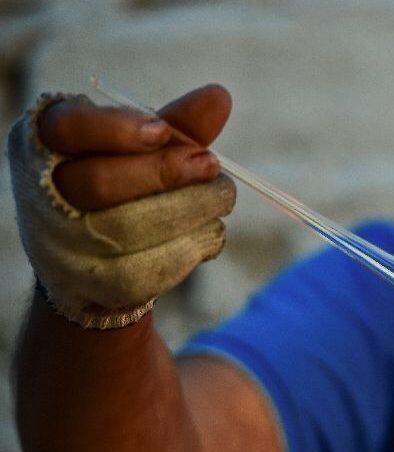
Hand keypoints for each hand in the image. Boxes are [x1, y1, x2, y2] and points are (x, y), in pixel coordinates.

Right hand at [7, 85, 236, 328]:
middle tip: (212, 164)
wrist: (99, 256)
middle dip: (165, 173)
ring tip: (222, 198)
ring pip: (129, 229)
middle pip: (101, 183)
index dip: (118, 130)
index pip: (70, 129)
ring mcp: (63, 244)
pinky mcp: (93, 284)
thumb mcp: (144, 150)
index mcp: (45, 143)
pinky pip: (148, 270)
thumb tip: (220, 97)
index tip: (163, 131)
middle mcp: (44, 193)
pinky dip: (190, 249)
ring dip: (190, 211)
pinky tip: (210, 232)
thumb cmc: (125, 183)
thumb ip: (179, 125)